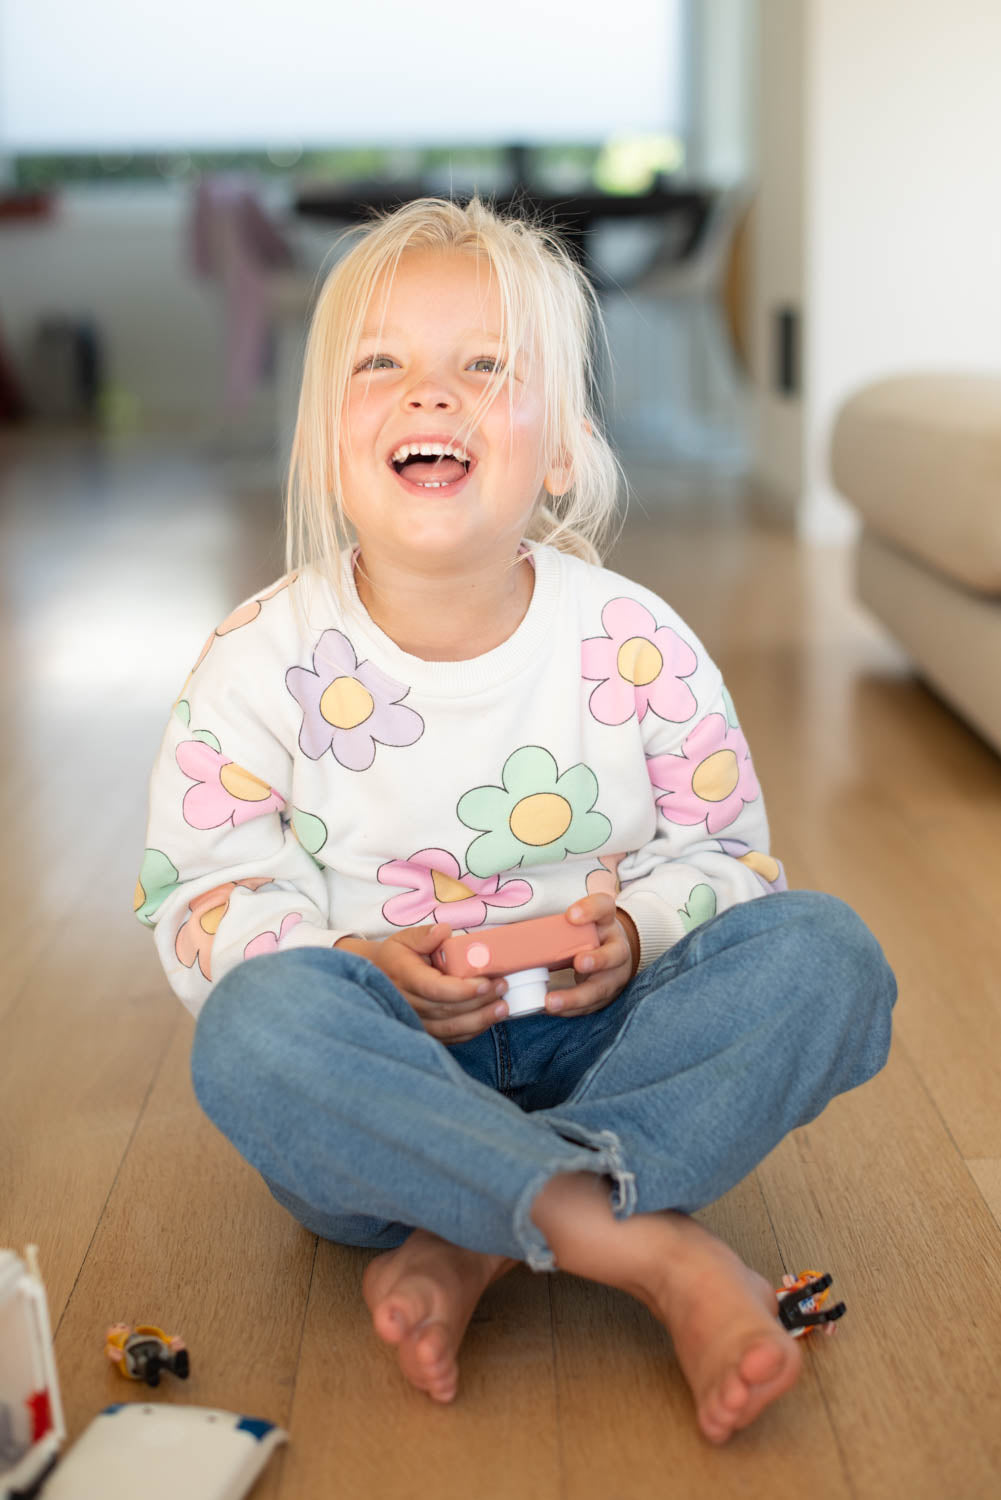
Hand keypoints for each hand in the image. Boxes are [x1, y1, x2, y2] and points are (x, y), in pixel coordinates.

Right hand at [335, 924, 508, 1044]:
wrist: (376, 980)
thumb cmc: (395, 957)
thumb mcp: (404, 939)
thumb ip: (424, 935)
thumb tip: (444, 931)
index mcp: (404, 978)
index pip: (435, 989)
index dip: (462, 989)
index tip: (486, 981)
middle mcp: (408, 1005)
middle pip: (448, 1010)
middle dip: (480, 1001)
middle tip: (502, 987)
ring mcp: (415, 1023)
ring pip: (451, 1028)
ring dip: (481, 1020)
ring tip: (503, 1007)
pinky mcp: (424, 1033)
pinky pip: (450, 1037)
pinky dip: (472, 1031)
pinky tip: (489, 1019)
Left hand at [544, 894, 638, 1018]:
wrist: (612, 952)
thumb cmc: (586, 933)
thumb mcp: (579, 921)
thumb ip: (556, 923)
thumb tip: (515, 934)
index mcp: (607, 921)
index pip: (604, 907)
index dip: (590, 910)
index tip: (571, 915)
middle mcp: (617, 947)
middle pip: (615, 953)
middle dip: (598, 960)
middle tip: (579, 962)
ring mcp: (615, 975)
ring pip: (601, 988)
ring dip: (576, 997)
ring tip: (551, 1002)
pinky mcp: (606, 995)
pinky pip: (590, 1006)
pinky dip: (570, 1009)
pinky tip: (550, 1009)